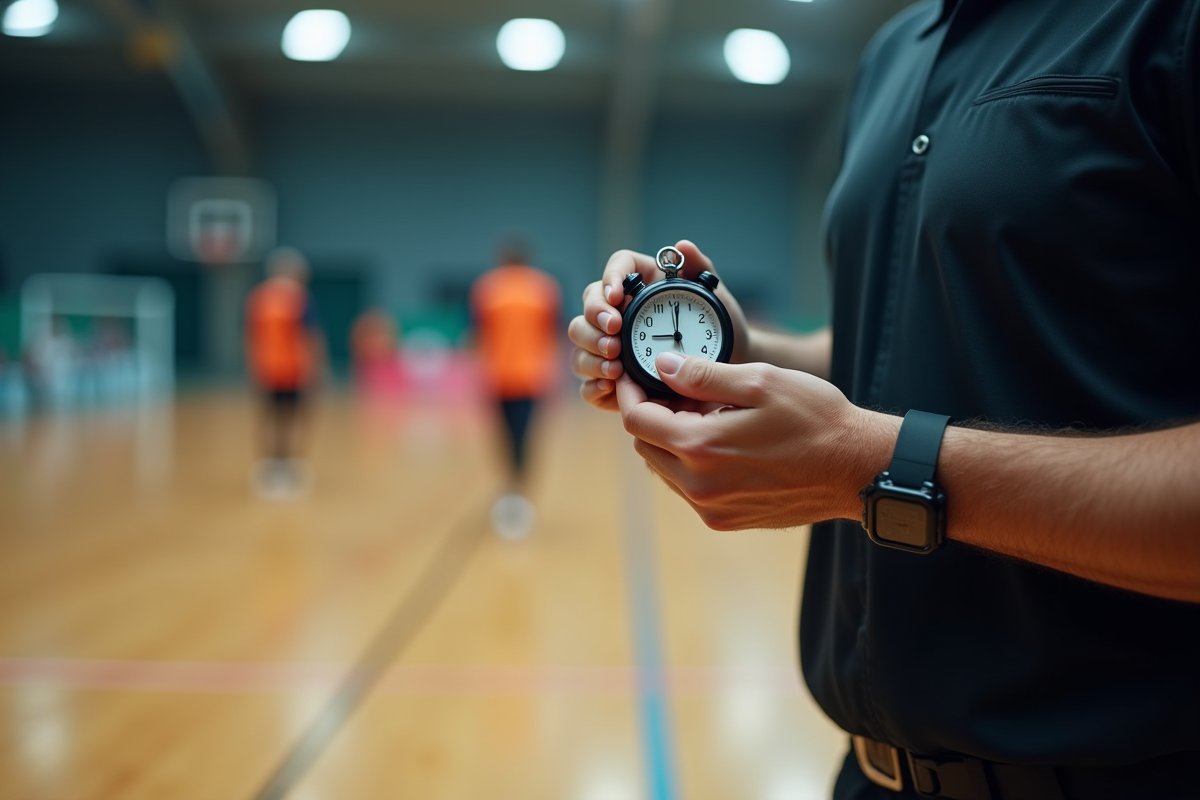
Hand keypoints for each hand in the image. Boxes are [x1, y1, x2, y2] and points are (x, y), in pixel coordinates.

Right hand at [567, 240, 752, 411]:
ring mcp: (609, 346)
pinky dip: (593, 385)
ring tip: (615, 367)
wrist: (724, 365)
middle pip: (588, 308)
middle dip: (595, 322)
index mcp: (640, 284)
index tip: (617, 296)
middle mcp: (618, 313)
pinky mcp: (610, 379)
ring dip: (591, 355)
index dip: (610, 278)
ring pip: (580, 345)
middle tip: (614, 337)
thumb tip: (682, 246)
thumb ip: (699, 268)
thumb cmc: (713, 326)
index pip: (616, 269)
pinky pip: (588, 383)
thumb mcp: (713, 297)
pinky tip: (609, 387)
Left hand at [615, 351, 890, 530]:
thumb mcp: (759, 381)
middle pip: (645, 446)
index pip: (636, 421)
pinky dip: (692, 464)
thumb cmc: (816, 420)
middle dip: (651, 416)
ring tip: (706, 415)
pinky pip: (690, 489)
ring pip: (665, 470)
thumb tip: (661, 366)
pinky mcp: (727, 521)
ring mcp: (712, 508)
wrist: (857, 470)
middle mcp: (699, 486)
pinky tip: (723, 443)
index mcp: (700, 447)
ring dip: (672, 441)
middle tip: (677, 392)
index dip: (630, 393)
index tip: (636, 375)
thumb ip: (701, 375)